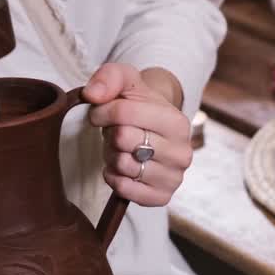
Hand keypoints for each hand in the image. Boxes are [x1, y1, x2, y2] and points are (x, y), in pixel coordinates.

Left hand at [84, 63, 193, 206]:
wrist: (152, 127)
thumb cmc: (137, 103)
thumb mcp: (126, 80)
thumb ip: (108, 77)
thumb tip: (92, 94)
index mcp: (177, 121)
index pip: (124, 113)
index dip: (101, 111)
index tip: (99, 112)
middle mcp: (182, 152)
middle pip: (123, 139)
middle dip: (110, 134)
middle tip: (116, 132)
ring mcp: (174, 177)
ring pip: (122, 165)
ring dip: (112, 156)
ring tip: (121, 148)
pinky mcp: (162, 197)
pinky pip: (125, 190)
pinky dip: (114, 178)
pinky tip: (120, 167)